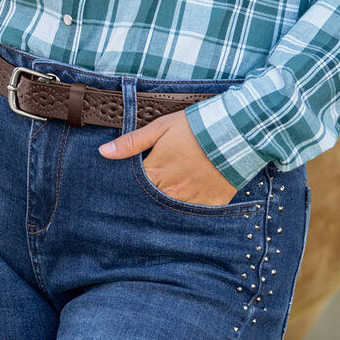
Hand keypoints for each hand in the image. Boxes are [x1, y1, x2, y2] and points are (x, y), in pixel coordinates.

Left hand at [99, 110, 237, 205]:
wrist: (235, 130)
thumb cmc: (195, 127)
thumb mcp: (159, 128)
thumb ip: (131, 143)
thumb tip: (103, 152)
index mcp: (156, 173)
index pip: (135, 189)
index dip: (132, 186)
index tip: (130, 185)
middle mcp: (172, 191)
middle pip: (154, 200)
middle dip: (152, 195)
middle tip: (159, 184)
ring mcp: (193, 199)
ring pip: (174, 208)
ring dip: (172, 201)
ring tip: (176, 188)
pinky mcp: (212, 203)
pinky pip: (198, 212)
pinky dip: (194, 205)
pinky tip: (195, 193)